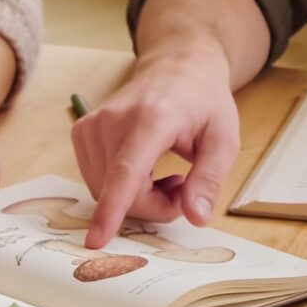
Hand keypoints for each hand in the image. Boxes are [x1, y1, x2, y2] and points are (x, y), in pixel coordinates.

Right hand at [70, 49, 240, 246]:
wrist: (177, 67)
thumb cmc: (203, 102)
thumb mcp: (224, 139)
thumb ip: (210, 179)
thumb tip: (196, 217)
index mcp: (152, 119)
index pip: (126, 171)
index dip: (113, 209)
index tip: (96, 239)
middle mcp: (114, 120)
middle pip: (121, 192)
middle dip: (154, 205)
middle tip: (183, 187)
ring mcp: (92, 125)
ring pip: (106, 191)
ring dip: (138, 198)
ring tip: (166, 174)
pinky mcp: (82, 132)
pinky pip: (98, 181)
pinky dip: (121, 187)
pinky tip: (144, 169)